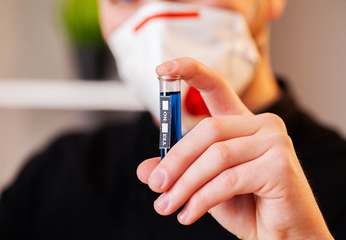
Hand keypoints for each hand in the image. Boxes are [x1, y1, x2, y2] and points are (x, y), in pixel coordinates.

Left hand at [137, 58, 332, 239]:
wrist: (280, 235)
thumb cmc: (245, 205)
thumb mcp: (203, 184)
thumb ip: (178, 172)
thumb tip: (144, 170)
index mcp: (243, 122)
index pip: (216, 86)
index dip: (190, 71)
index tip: (162, 68)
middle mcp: (262, 125)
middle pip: (207, 130)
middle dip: (175, 161)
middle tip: (156, 185)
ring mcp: (275, 141)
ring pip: (215, 156)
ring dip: (185, 185)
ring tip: (167, 206)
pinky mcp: (280, 165)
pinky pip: (227, 180)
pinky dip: (202, 199)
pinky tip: (189, 214)